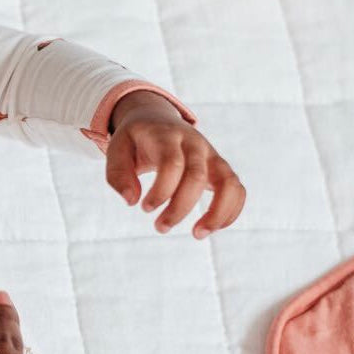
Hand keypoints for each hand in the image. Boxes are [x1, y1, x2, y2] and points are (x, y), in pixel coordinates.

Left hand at [106, 94, 245, 238]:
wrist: (157, 119)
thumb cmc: (136, 140)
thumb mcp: (117, 148)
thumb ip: (118, 174)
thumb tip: (131, 201)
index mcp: (167, 136)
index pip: (172, 163)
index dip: (161, 190)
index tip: (145, 208)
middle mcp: (195, 144)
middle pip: (197, 176)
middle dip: (180, 207)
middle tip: (160, 227)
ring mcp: (211, 155)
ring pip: (228, 182)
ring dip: (217, 213)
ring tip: (197, 234)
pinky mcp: (220, 168)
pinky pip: (236, 189)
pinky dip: (230, 211)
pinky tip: (210, 228)